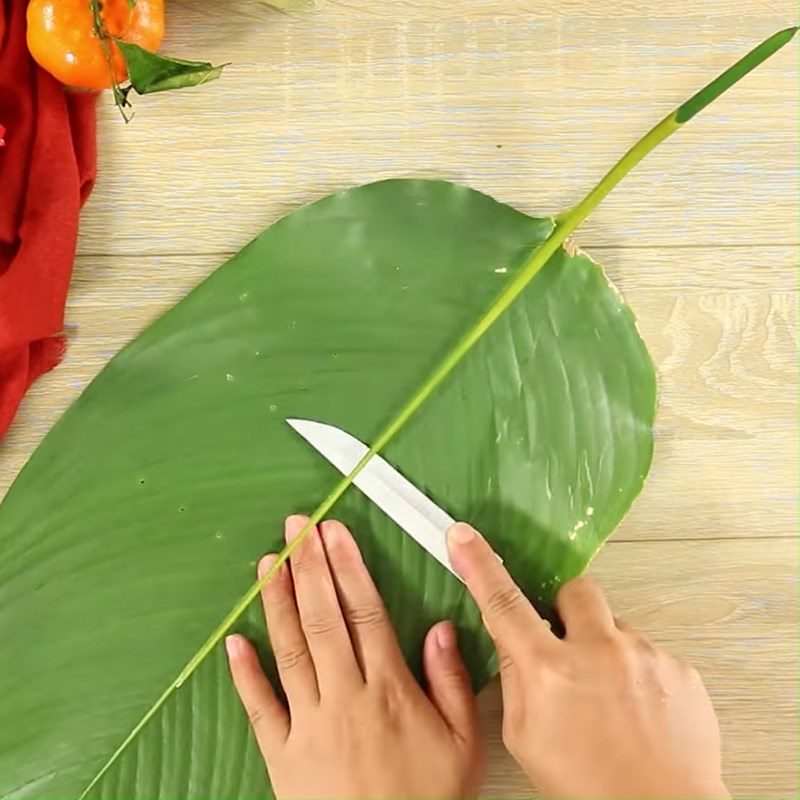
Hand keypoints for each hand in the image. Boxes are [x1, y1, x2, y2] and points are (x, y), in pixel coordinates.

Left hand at [226, 515, 483, 799]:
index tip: (334, 533)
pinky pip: (259, 709)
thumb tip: (441, 627)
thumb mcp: (464, 745)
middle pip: (323, 620)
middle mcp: (345, 698)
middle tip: (296, 527)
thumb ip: (451, 681)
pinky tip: (234, 641)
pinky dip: (244, 674)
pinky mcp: (282, 756)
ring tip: (267, 563)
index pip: (365, 613)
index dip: (347, 567)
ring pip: (290, 651)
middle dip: (308, 567)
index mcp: (389, 690)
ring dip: (277, 602)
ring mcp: (309, 725)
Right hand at [446, 522, 728, 799]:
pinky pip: (649, 652)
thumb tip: (514, 644)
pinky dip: (638, 673)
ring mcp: (644, 656)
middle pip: (576, 590)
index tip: (463, 537)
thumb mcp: (527, 738)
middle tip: (568, 644)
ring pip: (615, 625)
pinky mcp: (679, 669)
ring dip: (606, 649)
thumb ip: (516, 680)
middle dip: (567, 609)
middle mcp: (598, 652)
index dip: (479, 564)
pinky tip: (636, 709)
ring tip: (610, 698)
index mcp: (549, 671)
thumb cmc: (590, 787)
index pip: (504, 602)